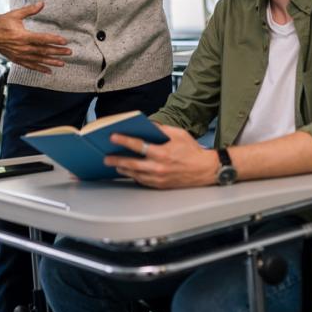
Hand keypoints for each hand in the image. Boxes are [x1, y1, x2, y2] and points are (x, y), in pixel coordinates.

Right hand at [0, 2, 71, 73]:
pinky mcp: (17, 59)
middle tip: (69, 52)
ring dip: (51, 62)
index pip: (42, 39)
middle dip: (57, 52)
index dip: (54, 40)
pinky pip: (30, 66)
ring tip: (62, 63)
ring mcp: (20, 55)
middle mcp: (22, 48)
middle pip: (43, 51)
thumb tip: (42, 3)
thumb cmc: (1, 23)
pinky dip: (40, 69)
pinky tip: (49, 71)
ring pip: (38, 60)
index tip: (64, 41)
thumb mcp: (15, 14)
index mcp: (22, 36)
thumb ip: (30, 10)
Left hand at [105, 126, 219, 188]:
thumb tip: (147, 126)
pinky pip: (143, 182)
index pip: (139, 145)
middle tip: (106, 157)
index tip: (113, 137)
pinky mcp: (160, 185)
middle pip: (132, 164)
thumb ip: (161, 130)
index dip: (124, 140)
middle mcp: (159, 167)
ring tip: (115, 165)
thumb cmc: (192, 150)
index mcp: (162, 153)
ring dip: (124, 169)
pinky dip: (134, 176)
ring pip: (135, 174)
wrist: (205, 170)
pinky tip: (129, 172)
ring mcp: (159, 178)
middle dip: (117, 160)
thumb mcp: (179, 134)